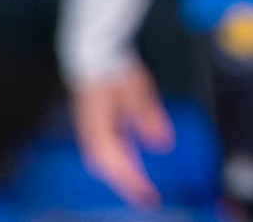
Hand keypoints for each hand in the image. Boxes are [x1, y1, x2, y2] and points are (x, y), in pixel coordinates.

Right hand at [71, 61, 174, 207]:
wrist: (92, 52)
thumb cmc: (115, 71)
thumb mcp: (138, 92)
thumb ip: (149, 118)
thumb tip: (163, 146)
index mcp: (100, 131)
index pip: (118, 165)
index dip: (134, 183)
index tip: (149, 196)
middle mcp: (91, 136)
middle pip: (110, 169)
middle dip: (128, 185)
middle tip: (147, 199)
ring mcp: (89, 131)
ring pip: (105, 162)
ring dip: (122, 175)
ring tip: (140, 187)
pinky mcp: (91, 125)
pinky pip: (104, 151)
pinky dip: (118, 160)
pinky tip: (130, 161)